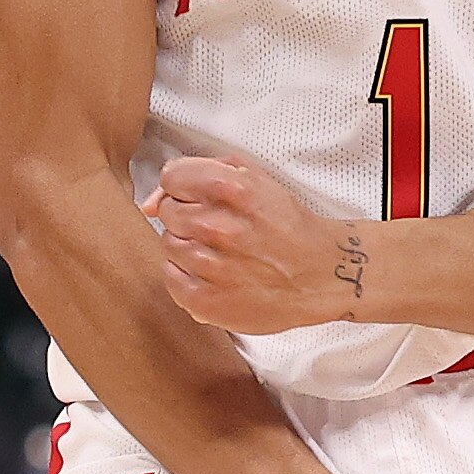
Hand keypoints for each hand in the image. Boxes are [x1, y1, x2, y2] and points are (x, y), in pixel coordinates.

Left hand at [147, 155, 367, 332]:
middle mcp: (219, 225)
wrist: (322, 273)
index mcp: (234, 187)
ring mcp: (211, 266)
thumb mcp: (257, 179)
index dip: (185, 187)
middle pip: (168, 212)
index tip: (201, 197)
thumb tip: (151, 203)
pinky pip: (171, 278)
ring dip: (190, 247)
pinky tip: (214, 274)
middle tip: (219, 228)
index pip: (172, 177)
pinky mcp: (206, 300)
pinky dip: (187, 275)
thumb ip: (203, 172)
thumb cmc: (287, 224)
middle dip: (188, 217)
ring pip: (169, 245)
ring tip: (221, 252)